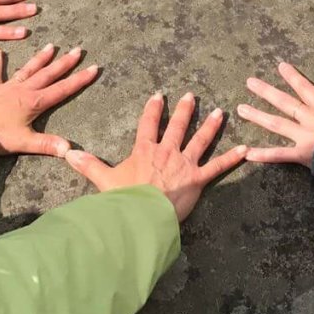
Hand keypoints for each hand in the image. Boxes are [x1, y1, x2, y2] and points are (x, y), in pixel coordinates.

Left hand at [0, 45, 98, 156]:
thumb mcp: (25, 142)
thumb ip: (47, 144)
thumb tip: (70, 150)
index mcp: (34, 102)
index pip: (62, 89)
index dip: (79, 80)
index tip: (93, 68)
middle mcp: (23, 90)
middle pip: (48, 74)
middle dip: (64, 63)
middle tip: (78, 50)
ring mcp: (7, 87)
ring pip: (28, 69)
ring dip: (40, 58)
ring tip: (51, 46)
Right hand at [64, 92, 246, 221]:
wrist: (141, 217)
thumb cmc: (123, 200)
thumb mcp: (103, 181)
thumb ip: (89, 165)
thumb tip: (68, 153)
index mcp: (145, 150)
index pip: (149, 124)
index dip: (154, 109)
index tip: (159, 96)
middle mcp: (167, 152)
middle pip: (178, 126)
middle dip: (185, 110)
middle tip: (192, 96)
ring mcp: (184, 164)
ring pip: (200, 140)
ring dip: (211, 126)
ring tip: (220, 112)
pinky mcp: (198, 179)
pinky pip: (217, 167)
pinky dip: (232, 158)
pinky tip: (245, 149)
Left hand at [239, 61, 313, 165]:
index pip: (306, 87)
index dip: (293, 76)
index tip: (280, 66)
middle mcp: (311, 118)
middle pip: (284, 102)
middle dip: (266, 91)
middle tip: (249, 82)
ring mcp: (305, 136)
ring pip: (276, 123)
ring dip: (257, 115)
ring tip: (240, 108)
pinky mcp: (303, 155)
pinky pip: (279, 155)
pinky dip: (263, 155)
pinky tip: (247, 153)